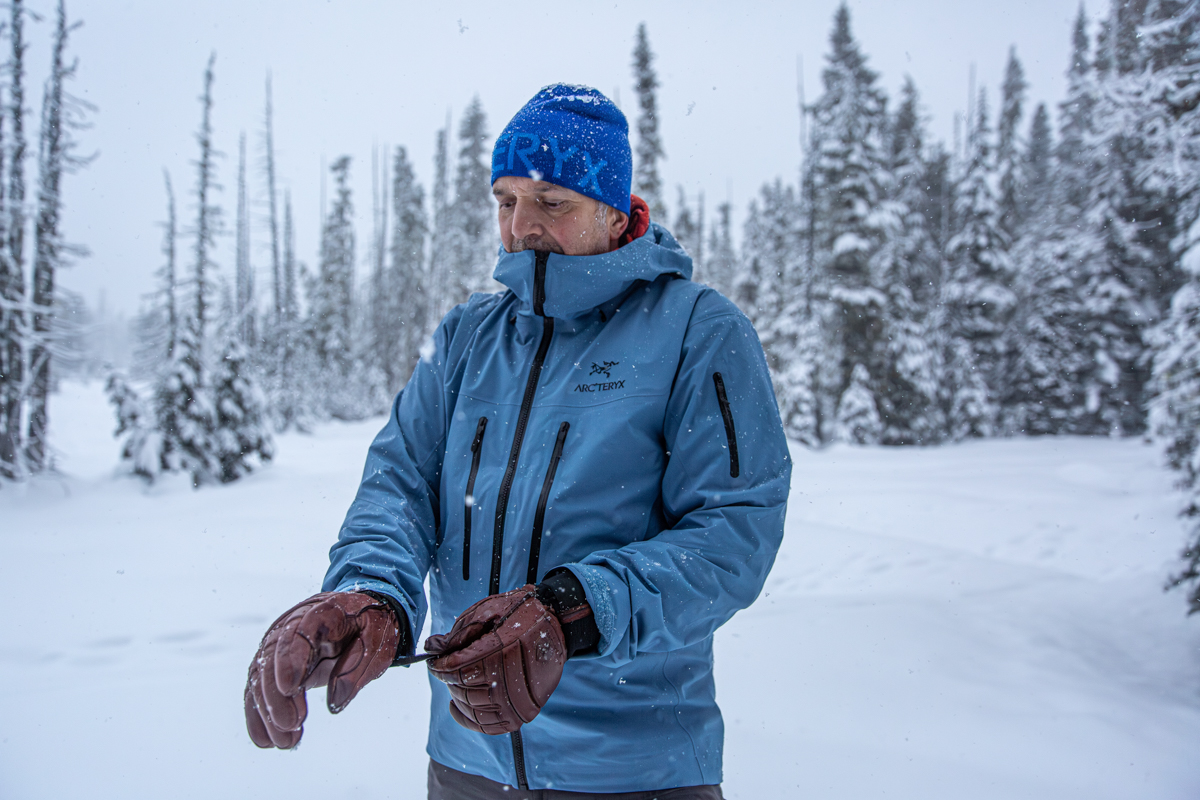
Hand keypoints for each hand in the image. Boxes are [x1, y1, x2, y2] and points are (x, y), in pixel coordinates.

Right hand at [244, 592, 399, 748]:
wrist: (361, 613)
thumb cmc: (371, 626)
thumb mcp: (378, 642)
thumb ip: (356, 668)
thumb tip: (334, 703)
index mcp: (325, 612)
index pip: (299, 630)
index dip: (290, 659)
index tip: (289, 689)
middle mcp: (294, 623)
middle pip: (273, 655)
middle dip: (276, 694)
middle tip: (292, 725)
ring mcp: (280, 642)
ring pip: (260, 674)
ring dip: (268, 711)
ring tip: (286, 741)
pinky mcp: (273, 662)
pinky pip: (257, 687)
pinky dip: (259, 715)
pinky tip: (266, 740)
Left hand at [426, 585, 566, 734]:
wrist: (558, 625)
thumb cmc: (523, 613)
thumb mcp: (490, 610)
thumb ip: (460, 631)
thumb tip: (432, 647)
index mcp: (502, 651)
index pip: (456, 668)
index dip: (439, 666)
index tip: (434, 662)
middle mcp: (511, 680)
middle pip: (462, 688)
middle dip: (449, 679)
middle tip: (446, 668)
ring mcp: (517, 701)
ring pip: (472, 708)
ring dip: (457, 695)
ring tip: (455, 683)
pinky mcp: (522, 713)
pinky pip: (488, 725)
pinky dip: (468, 718)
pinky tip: (457, 705)